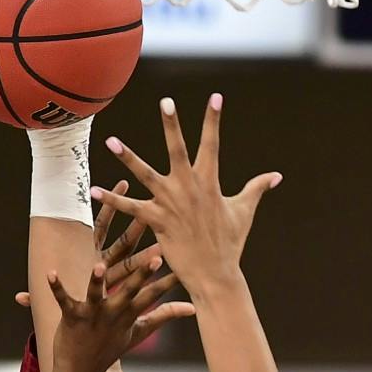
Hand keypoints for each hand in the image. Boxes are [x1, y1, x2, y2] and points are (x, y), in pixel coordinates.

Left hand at [34, 247, 193, 371]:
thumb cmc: (110, 348)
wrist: (80, 371)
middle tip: (157, 256)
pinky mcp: (71, 317)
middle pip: (130, 291)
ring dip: (97, 280)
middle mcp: (112, 314)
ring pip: (96, 294)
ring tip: (100, 266)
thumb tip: (193, 308)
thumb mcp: (139, 331)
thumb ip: (164, 316)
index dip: (168, 282)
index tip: (184, 267)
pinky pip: (63, 300)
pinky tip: (50, 272)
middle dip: (143, 274)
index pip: (152, 296)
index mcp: (128, 315)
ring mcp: (92, 315)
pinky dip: (56, 287)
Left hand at [90, 95, 281, 288]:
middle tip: (166, 101)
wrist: (216, 274)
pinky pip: (130, 208)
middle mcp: (189, 187)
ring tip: (111, 141)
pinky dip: (112, 200)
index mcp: (209, 182)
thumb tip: (277, 176)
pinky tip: (94, 189)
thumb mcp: (245, 211)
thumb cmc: (230, 243)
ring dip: (127, 157)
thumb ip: (257, 188)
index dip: (214, 120)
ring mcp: (171, 203)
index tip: (216, 97)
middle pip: (177, 149)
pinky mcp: (157, 221)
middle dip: (172, 124)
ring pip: (145, 174)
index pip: (212, 144)